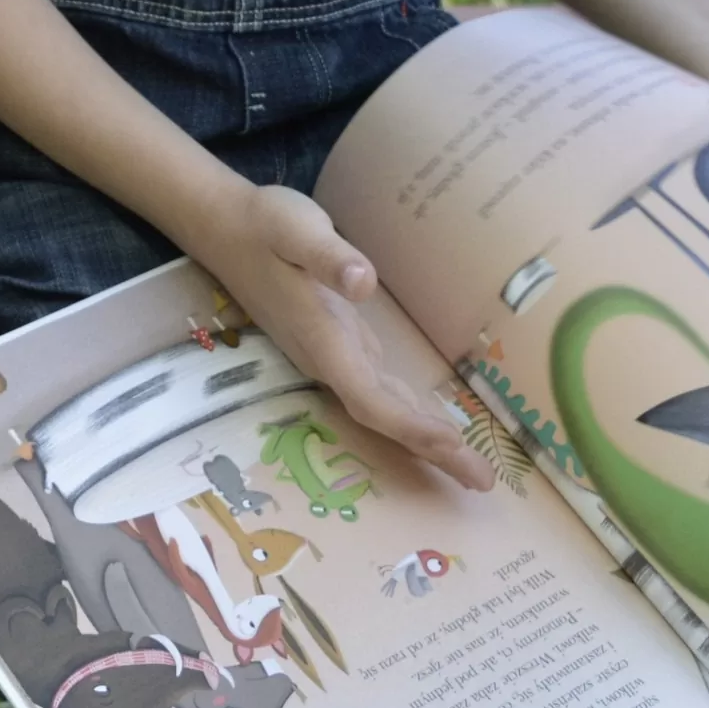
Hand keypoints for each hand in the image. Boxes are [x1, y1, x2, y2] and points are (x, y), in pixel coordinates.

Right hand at [185, 180, 495, 492]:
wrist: (226, 230)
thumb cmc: (265, 225)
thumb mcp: (295, 229)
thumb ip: (327, 256)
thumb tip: (364, 282)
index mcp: (322, 338)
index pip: (369, 397)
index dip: (409, 426)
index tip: (452, 446)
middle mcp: (328, 359)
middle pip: (383, 418)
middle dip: (430, 450)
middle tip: (482, 482)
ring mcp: (333, 356)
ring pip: (383, 409)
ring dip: (425, 440)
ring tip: (471, 468)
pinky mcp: (339, 345)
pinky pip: (380, 393)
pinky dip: (411, 414)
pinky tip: (435, 428)